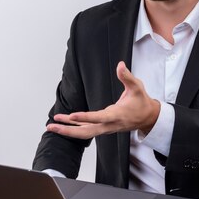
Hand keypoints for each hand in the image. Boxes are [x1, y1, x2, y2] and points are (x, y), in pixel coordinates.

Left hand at [46, 61, 160, 139]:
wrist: (147, 118)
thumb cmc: (141, 103)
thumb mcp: (137, 87)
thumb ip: (127, 77)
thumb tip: (120, 65)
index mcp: (117, 115)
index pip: (98, 117)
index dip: (85, 117)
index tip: (72, 116)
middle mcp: (109, 124)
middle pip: (86, 132)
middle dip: (68, 130)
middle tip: (52, 126)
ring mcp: (105, 128)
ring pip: (84, 133)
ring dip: (67, 130)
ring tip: (52, 126)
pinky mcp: (102, 127)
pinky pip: (86, 130)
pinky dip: (73, 127)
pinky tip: (63, 123)